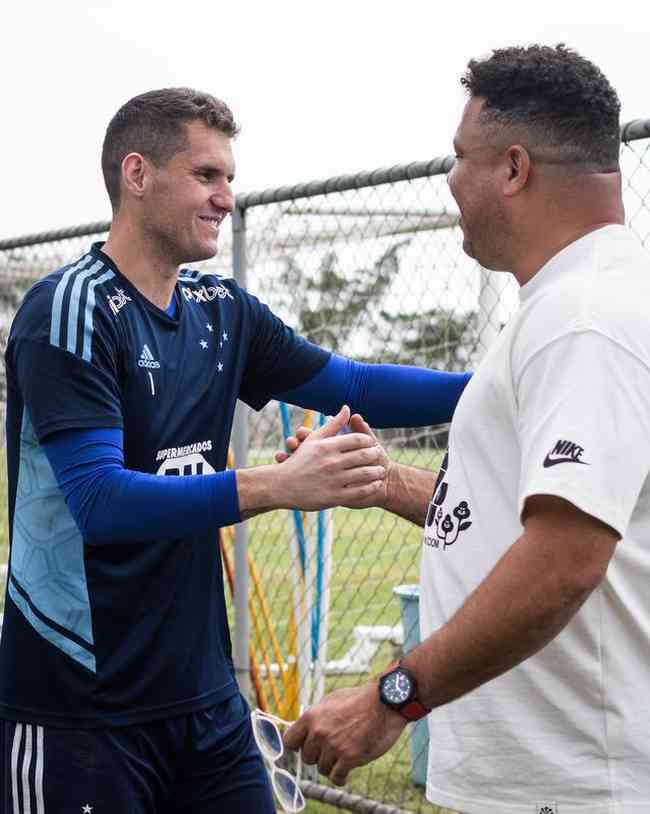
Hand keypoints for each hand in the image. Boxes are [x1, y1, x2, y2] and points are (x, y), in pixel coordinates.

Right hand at [272, 406, 386, 511]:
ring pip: (365, 474)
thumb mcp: (314, 439)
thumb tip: (347, 408)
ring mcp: (333, 480)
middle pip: (364, 456)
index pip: (358, 440)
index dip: (368, 441)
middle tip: (380, 456)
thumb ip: (333, 424)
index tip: (372, 444)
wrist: (282, 486)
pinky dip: (371, 487)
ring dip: (377, 472)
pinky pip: (359, 491)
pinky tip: (375, 484)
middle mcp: (331, 462)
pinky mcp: (334, 496)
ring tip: (381, 471)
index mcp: (328, 447)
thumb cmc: (299, 461)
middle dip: (376, 455)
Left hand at [283, 683, 406, 785]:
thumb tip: (305, 730)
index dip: (297, 746)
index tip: (305, 746)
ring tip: (341, 757)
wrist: (383, 703)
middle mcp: (319, 732)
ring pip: (322, 768)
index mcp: (311, 716)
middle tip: (330, 750)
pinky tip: (345, 774)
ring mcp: (334, 746)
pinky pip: (337, 777)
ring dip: (331, 765)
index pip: (290, 741)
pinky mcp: (350, 758)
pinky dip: (340, 778)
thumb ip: (316, 716)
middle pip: (307, 757)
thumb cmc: (358, 699)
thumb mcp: (331, 700)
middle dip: (317, 755)